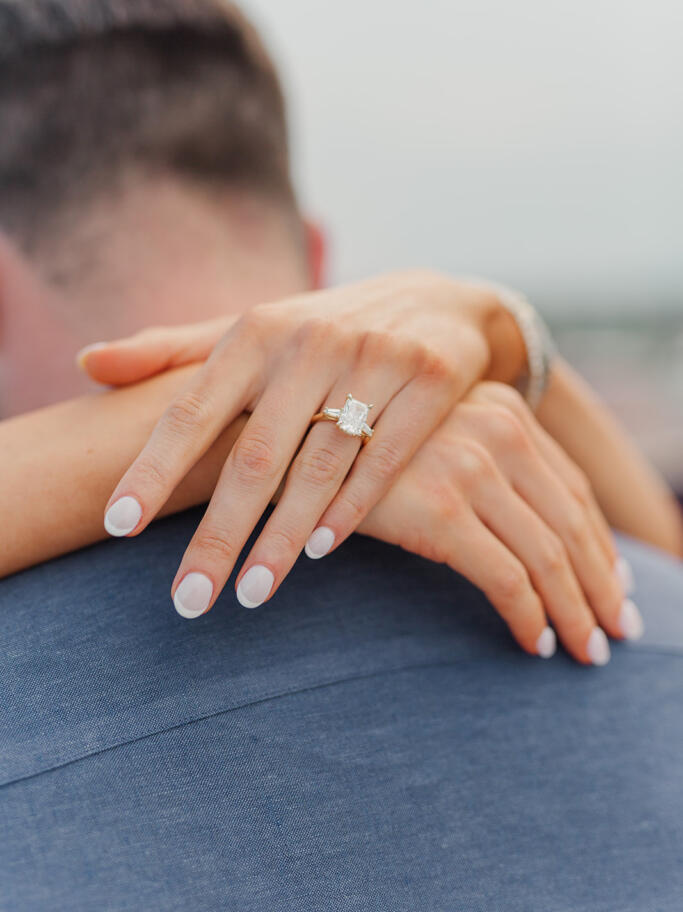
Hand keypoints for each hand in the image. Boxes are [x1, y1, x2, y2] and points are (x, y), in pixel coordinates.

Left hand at [78, 271, 525, 597]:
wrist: (438, 302)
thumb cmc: (321, 329)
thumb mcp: (250, 328)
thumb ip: (171, 350)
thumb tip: (87, 363)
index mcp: (255, 331)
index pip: (193, 409)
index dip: (153, 468)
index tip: (118, 526)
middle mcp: (311, 342)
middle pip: (255, 455)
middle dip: (219, 534)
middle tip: (188, 600)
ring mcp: (374, 359)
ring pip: (319, 466)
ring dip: (282, 538)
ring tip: (249, 595)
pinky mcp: (429, 380)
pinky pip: (384, 457)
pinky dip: (351, 508)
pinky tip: (318, 552)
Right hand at [358, 382, 639, 663]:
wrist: (280, 438)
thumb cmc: (355, 447)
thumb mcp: (432, 438)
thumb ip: (481, 463)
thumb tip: (529, 524)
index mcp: (502, 408)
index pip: (573, 486)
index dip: (601, 541)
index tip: (616, 582)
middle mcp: (496, 430)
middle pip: (573, 522)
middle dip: (602, 584)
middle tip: (616, 628)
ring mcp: (469, 468)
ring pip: (549, 556)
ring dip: (575, 610)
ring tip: (585, 649)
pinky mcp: (440, 511)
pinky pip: (506, 579)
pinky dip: (530, 616)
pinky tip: (535, 643)